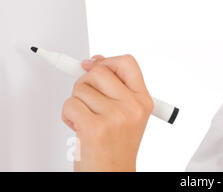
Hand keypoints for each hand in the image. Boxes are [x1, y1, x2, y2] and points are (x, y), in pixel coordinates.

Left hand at [61, 54, 153, 171]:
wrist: (113, 173)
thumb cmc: (116, 147)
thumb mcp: (126, 114)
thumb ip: (114, 87)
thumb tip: (95, 61)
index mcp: (143, 100)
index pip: (127, 62)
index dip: (107, 61)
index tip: (95, 66)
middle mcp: (132, 106)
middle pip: (99, 71)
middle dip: (86, 82)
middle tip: (89, 100)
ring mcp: (115, 116)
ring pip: (80, 88)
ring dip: (77, 103)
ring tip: (87, 119)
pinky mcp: (94, 127)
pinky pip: (70, 104)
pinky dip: (68, 116)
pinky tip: (79, 128)